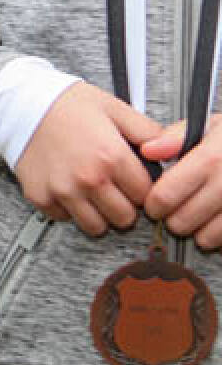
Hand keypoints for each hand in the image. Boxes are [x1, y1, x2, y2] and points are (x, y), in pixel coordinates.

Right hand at [13, 82, 160, 235]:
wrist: (19, 103)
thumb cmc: (67, 104)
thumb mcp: (114, 108)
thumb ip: (149, 132)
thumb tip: (172, 153)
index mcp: (111, 157)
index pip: (147, 196)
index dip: (143, 188)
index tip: (133, 180)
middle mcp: (87, 179)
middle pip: (125, 218)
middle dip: (124, 204)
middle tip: (113, 186)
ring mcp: (62, 191)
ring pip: (97, 227)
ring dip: (98, 213)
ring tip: (92, 190)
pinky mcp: (40, 197)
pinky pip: (65, 219)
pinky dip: (68, 209)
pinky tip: (67, 186)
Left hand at [142, 113, 221, 248]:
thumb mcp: (210, 125)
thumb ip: (175, 138)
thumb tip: (148, 150)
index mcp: (212, 158)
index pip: (167, 193)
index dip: (153, 203)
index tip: (153, 205)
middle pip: (183, 219)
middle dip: (172, 220)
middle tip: (171, 215)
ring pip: (207, 237)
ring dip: (196, 233)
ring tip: (195, 220)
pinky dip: (219, 238)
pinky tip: (216, 226)